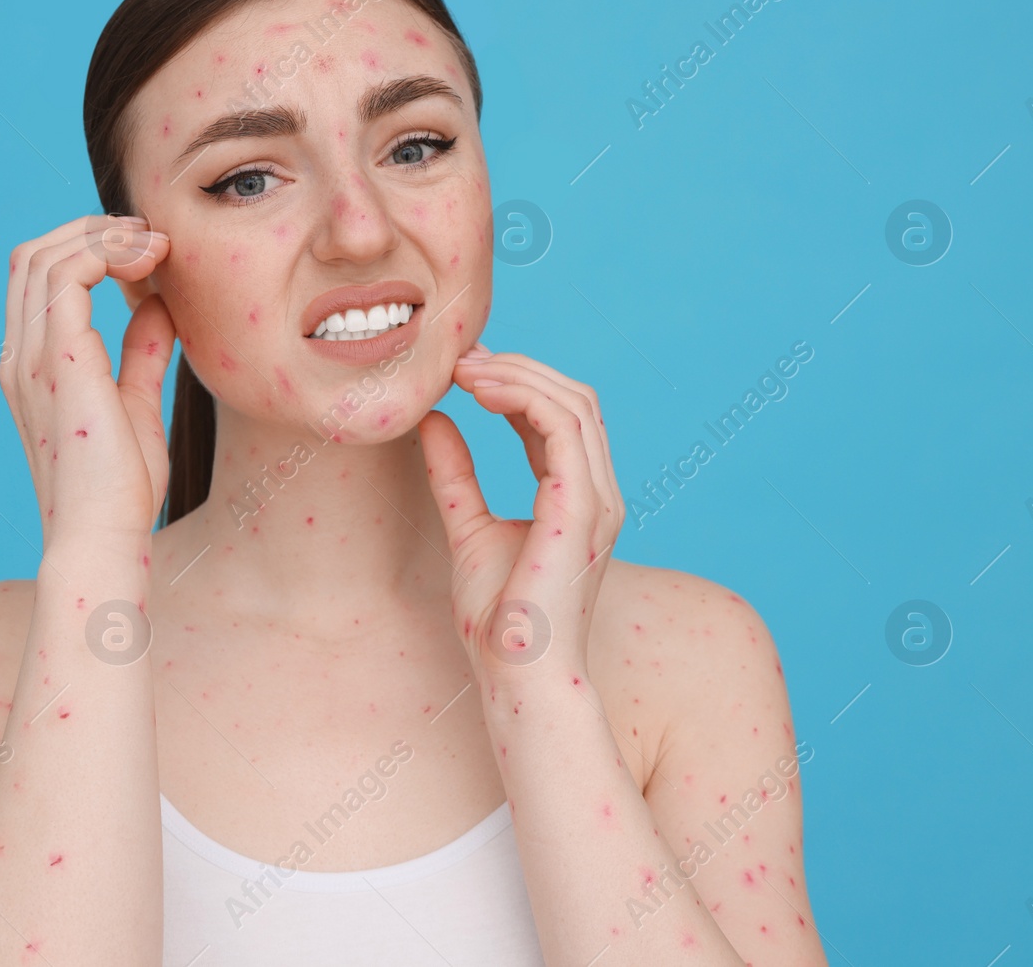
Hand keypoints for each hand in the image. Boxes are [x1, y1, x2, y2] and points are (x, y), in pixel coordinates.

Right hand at [0, 215, 175, 553]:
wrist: (103, 537)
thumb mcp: (136, 404)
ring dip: (105, 237)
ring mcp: (33, 359)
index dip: (89, 249)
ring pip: (46, 256)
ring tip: (155, 246)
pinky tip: (147, 266)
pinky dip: (106, 254)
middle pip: (33, 255)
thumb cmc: (120, 487)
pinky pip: (66, 277)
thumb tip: (158, 305)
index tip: (147, 256)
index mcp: (33, 367)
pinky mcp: (59, 363)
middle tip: (150, 238)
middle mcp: (22, 357)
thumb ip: (141, 353)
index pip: (40, 280)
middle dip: (92, 230)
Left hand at [418, 344, 625, 685]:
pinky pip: (563, 427)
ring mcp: (598, 500)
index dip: (516, 385)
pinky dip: (523, 398)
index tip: (464, 370)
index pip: (560, 418)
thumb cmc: (498, 621)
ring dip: (517, 376)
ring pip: (574, 403)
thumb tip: (434, 422)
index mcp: (578, 500)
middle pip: (575, 399)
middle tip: (461, 358)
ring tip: (464, 370)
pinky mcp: (582, 508)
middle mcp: (599, 495)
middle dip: (519, 369)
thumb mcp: (467, 530)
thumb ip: (455, 476)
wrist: (518, 675)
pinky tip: (480, 394)